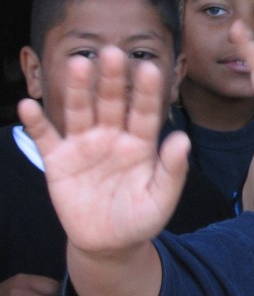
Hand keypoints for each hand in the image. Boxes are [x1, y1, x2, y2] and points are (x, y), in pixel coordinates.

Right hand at [17, 47, 187, 253]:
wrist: (110, 243)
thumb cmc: (140, 218)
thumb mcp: (161, 199)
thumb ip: (172, 171)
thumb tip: (182, 140)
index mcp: (141, 144)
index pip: (145, 112)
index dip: (147, 91)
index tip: (151, 68)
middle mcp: (112, 137)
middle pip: (112, 103)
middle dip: (112, 79)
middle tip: (112, 52)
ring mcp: (84, 146)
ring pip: (80, 111)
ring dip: (78, 89)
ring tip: (78, 64)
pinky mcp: (58, 161)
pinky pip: (46, 138)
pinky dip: (36, 122)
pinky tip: (28, 105)